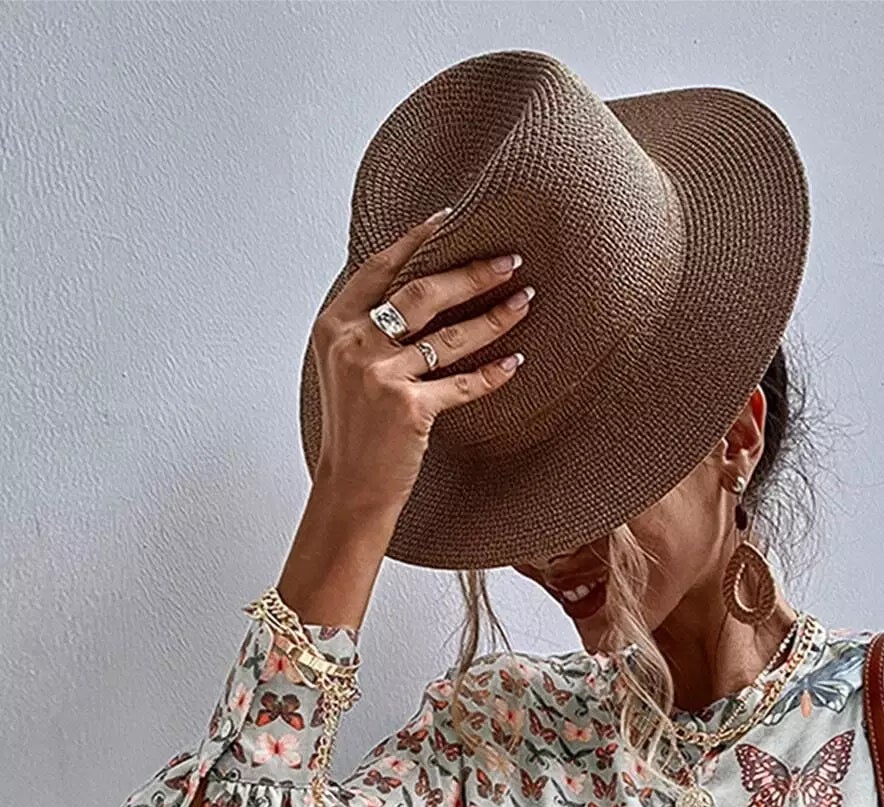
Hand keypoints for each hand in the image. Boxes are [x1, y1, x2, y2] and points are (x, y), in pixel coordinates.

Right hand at [309, 210, 533, 514]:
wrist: (350, 487)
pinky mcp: (408, 408)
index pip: (380, 268)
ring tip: (525, 301)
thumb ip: (369, 328)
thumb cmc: (354, 429)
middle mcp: (355, 345)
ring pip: (449, 336)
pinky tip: (515, 362)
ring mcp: (380, 376)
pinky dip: (492, 374)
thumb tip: (417, 288)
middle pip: (422, 293)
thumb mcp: (345, 368)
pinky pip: (462, 383)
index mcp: (335, 326)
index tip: (451, 219)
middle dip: (472, 273)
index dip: (417, 240)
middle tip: (509, 260)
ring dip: (494, 316)